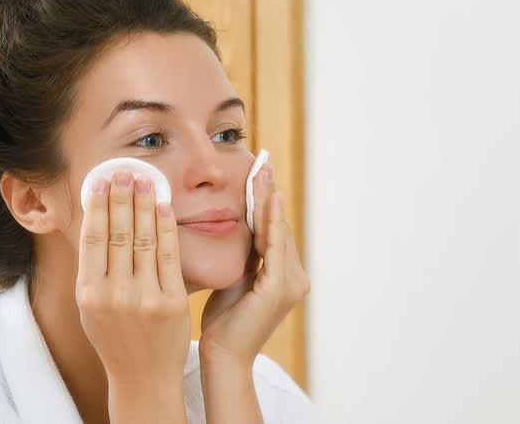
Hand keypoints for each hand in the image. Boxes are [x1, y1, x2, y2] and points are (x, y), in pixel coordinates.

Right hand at [77, 172, 189, 421]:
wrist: (143, 375)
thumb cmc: (115, 336)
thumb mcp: (92, 307)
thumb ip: (93, 270)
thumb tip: (95, 223)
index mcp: (89, 295)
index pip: (92, 240)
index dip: (97, 207)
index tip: (101, 182)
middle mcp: (114, 295)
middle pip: (118, 234)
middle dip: (122, 198)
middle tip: (125, 170)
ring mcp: (144, 298)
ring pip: (143, 240)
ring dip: (145, 205)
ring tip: (145, 179)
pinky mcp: (172, 302)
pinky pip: (169, 256)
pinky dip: (166, 228)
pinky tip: (165, 206)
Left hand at [199, 162, 309, 367]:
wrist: (224, 356)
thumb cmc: (223, 324)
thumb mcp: (234, 280)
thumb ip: (243, 257)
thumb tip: (233, 227)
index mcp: (284, 277)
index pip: (273, 232)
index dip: (265, 203)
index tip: (258, 175)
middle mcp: (296, 278)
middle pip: (278, 227)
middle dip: (268, 194)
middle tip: (262, 163)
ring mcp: (292, 283)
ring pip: (278, 232)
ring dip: (268, 200)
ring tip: (262, 173)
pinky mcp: (281, 288)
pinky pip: (275, 247)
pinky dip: (271, 221)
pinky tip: (268, 199)